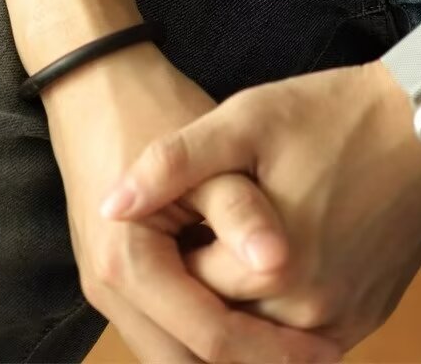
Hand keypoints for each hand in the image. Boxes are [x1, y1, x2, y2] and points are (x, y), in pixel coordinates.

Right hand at [39, 41, 343, 362]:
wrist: (95, 84)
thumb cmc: (154, 109)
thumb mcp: (208, 153)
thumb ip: (239, 211)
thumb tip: (277, 263)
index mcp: (131, 264)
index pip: (207, 337)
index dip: (269, 351)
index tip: (324, 350)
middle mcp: (112, 291)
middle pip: (185, 362)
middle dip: (250, 362)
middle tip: (316, 355)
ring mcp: (111, 290)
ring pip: (176, 353)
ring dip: (230, 354)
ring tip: (296, 346)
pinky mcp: (122, 280)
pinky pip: (169, 328)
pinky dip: (208, 333)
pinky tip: (258, 320)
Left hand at [98, 59, 420, 356]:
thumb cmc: (338, 112)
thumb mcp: (249, 117)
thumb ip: (174, 162)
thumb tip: (110, 205)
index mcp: (270, 271)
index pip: (188, 290)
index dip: (175, 251)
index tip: (180, 213)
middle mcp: (308, 315)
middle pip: (223, 322)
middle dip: (204, 284)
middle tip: (202, 230)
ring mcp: (343, 322)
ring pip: (263, 338)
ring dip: (240, 304)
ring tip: (233, 244)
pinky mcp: (368, 317)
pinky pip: (306, 342)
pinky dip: (280, 318)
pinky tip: (269, 270)